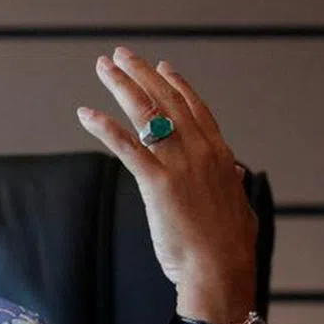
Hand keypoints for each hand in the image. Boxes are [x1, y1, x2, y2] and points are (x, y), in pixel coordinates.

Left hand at [78, 47, 256, 322]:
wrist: (220, 268)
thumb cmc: (227, 245)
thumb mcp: (237, 205)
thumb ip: (233, 185)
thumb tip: (236, 175)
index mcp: (220, 154)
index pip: (196, 108)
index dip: (176, 84)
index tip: (162, 66)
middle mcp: (200, 151)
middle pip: (167, 101)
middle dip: (140, 74)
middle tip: (119, 55)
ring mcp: (179, 164)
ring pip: (146, 113)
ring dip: (121, 85)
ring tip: (102, 66)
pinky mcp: (157, 182)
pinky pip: (126, 146)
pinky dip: (103, 126)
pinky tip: (85, 112)